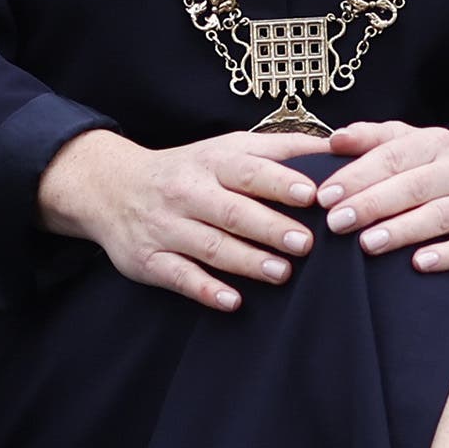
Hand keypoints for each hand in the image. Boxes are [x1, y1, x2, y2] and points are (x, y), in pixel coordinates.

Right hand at [37, 127, 326, 311]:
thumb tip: (336, 147)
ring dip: (246, 262)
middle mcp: (188, 192)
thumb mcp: (227, 147)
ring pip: (210, 246)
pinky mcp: (150, 259)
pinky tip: (232, 300)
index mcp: (211, 162)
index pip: (248, 170)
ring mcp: (167, 227)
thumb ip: (279, 148)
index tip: (310, 194)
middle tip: (305, 243)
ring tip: (281, 273)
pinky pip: (179, 276)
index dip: (279, 182)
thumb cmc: (189, 169)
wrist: (112, 187)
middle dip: (269, 227)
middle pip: (232, 211)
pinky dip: (205, 289)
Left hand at [315, 121, 448, 276]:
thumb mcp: (405, 150)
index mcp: (436, 143)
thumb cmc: (430, 179)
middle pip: (414, 185)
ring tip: (367, 244)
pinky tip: (418, 265)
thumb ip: (371, 141)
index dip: (357, 175)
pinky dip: (444, 255)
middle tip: (337, 222)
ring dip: (401, 230)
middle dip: (371, 203)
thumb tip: (335, 140)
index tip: (324, 196)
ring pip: (439, 215)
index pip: (393, 155)